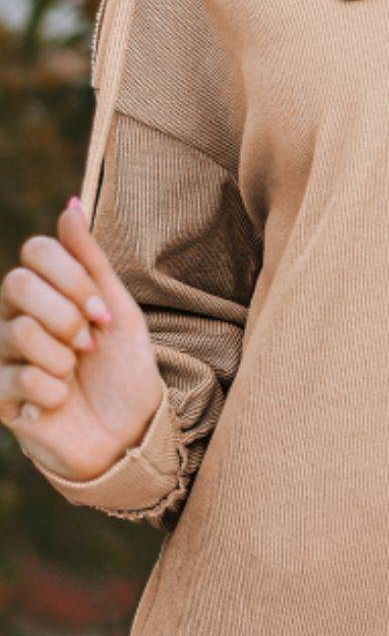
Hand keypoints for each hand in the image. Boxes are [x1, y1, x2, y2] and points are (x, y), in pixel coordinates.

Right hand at [0, 198, 163, 480]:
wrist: (129, 433)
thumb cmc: (124, 369)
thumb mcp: (117, 308)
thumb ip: (90, 259)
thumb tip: (70, 203)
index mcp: (47, 292)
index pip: (36, 251)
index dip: (72, 277)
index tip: (103, 312)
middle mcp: (17, 318)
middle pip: (17, 283)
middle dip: (66, 315)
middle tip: (88, 343)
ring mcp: (3, 356)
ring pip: (21, 332)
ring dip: (64, 358)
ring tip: (74, 375)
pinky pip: (19, 376)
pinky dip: (53, 391)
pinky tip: (59, 402)